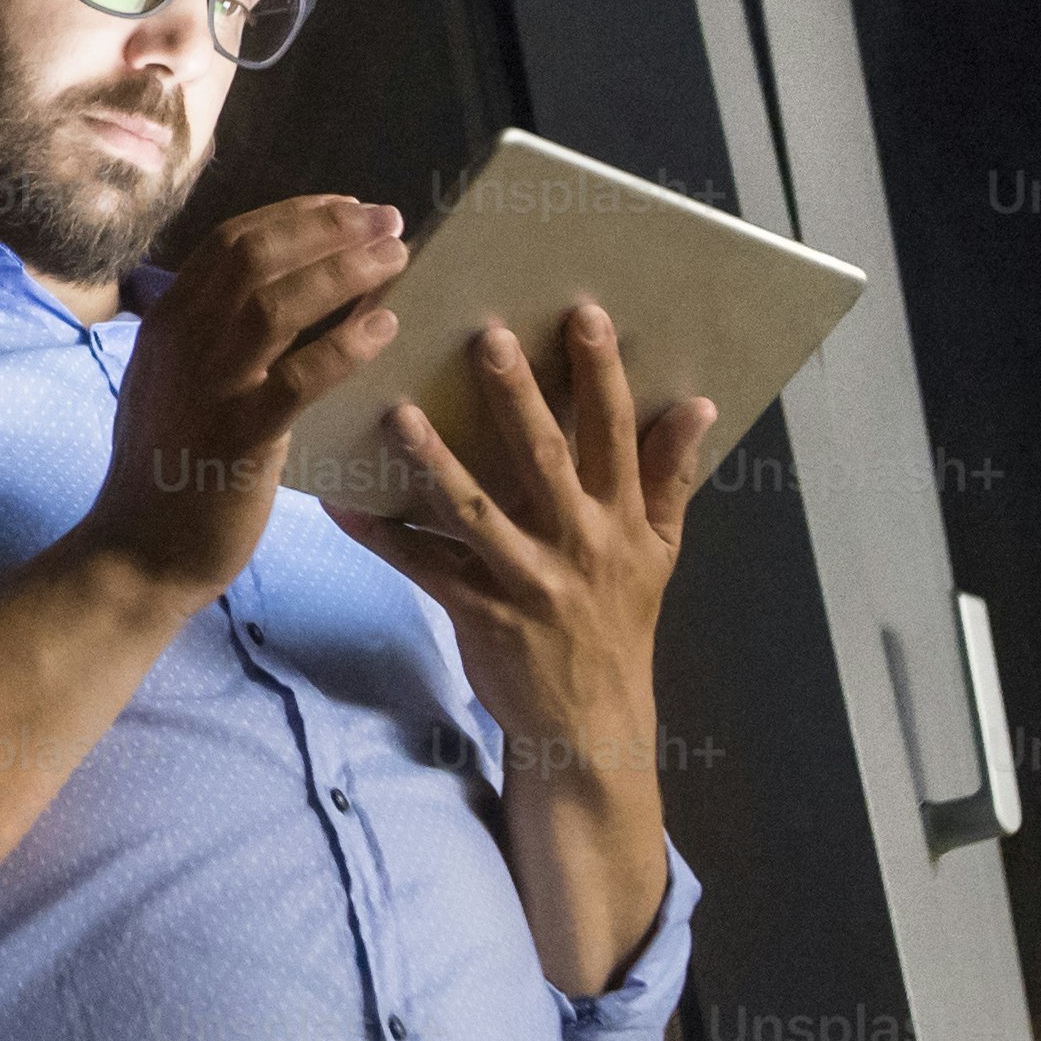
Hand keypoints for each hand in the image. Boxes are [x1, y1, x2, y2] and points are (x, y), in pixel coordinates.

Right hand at [69, 194, 410, 610]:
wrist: (138, 551)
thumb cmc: (167, 468)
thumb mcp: (174, 382)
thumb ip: (214, 336)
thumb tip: (288, 293)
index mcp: (167, 322)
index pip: (232, 241)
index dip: (297, 215)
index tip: (349, 207)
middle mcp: (181, 341)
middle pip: (257, 255)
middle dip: (329, 228)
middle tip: (389, 220)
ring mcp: (206, 387)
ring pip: (277, 304)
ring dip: (345, 272)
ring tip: (397, 259)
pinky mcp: (237, 437)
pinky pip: (299, 378)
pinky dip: (345, 346)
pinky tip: (385, 328)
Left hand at [336, 301, 708, 787]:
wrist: (590, 726)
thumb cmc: (619, 623)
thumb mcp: (659, 552)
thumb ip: (671, 476)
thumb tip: (697, 404)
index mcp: (621, 521)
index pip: (614, 434)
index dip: (602, 375)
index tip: (585, 314)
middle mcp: (577, 544)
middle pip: (544, 458)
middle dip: (518, 397)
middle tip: (488, 336)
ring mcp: (526, 580)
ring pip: (474, 510)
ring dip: (435, 460)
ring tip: (399, 412)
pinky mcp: (479, 613)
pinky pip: (422, 566)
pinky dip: (382, 536)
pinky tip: (343, 504)